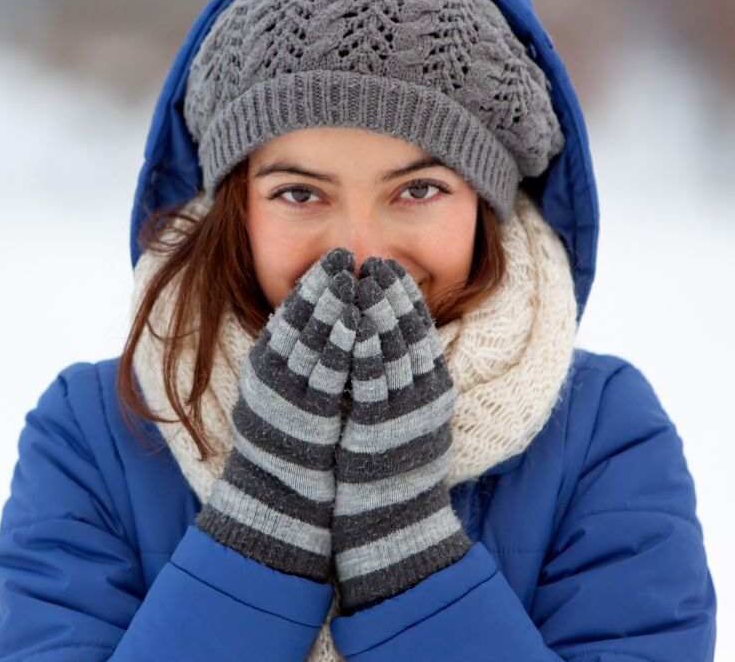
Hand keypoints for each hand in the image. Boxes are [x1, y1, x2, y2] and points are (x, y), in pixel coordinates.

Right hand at [195, 247, 359, 581]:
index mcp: (265, 369)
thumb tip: (317, 327)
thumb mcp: (280, 398)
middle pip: (300, 320)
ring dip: (335, 306)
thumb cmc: (287, 450)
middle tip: (345, 255)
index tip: (332, 259)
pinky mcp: (310, 416)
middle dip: (324, 285)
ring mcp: (289, 396)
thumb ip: (292, 363)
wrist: (279, 502)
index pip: (289, 315)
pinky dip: (343, 343)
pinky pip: (329, 372)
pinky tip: (358, 322)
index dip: (312, 285)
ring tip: (355, 277)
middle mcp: (272, 378)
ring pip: (313, 339)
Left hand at [331, 257, 471, 611]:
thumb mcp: (408, 419)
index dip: (405, 298)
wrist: (392, 524)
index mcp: (434, 392)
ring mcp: (403, 413)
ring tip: (362, 277)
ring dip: (376, 310)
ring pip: (392, 349)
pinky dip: (363, 346)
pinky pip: (371, 379)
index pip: (422, 332)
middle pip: (409, 333)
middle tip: (376, 261)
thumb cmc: (393, 471)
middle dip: (391, 294)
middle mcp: (424, 398)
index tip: (390, 268)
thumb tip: (385, 343)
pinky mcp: (379, 428)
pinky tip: (352, 321)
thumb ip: (403, 382)